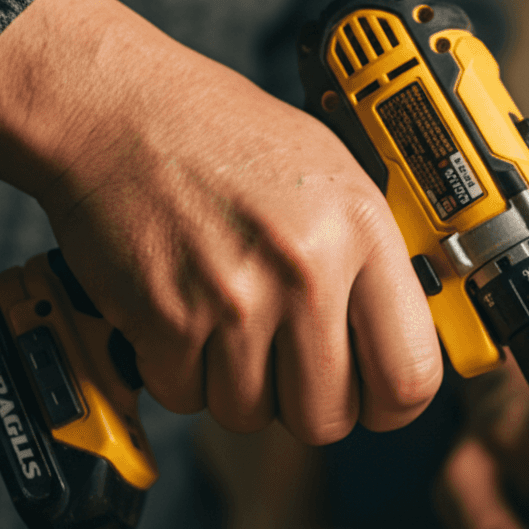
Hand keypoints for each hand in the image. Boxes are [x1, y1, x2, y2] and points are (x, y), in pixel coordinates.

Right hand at [0, 0, 442, 443]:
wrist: (119, 111)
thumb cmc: (222, 135)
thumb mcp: (329, 174)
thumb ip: (369, 259)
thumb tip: (396, 333)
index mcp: (360, 231)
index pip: (409, 375)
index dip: (391, 404)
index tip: (372, 396)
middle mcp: (305, 269)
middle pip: (326, 417)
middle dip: (305, 403)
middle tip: (286, 363)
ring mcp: (235, 299)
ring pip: (250, 415)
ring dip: (236, 385)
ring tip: (226, 320)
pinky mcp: (167, 320)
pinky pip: (186, 396)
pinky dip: (180, 371)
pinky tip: (183, 315)